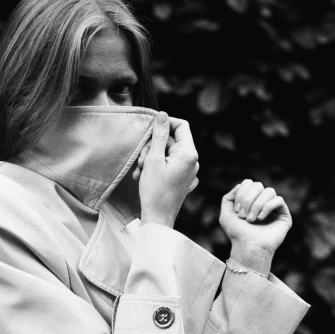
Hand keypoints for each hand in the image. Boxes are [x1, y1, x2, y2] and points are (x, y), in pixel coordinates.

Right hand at [138, 111, 199, 226]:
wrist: (158, 218)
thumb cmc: (155, 191)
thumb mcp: (154, 159)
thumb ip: (159, 135)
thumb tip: (162, 115)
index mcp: (189, 154)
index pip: (182, 125)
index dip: (165, 123)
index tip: (150, 129)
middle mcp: (193, 161)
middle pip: (172, 140)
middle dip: (154, 146)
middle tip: (141, 159)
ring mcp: (189, 171)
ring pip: (168, 153)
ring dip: (152, 158)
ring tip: (141, 170)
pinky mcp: (183, 179)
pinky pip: (170, 165)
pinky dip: (157, 167)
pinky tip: (146, 176)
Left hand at [220, 179, 292, 257]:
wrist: (247, 247)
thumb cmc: (237, 233)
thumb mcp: (226, 214)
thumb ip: (229, 198)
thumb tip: (241, 185)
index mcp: (251, 200)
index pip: (249, 183)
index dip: (241, 193)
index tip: (237, 210)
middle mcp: (263, 202)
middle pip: (258, 185)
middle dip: (248, 200)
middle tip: (243, 216)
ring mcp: (274, 209)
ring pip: (269, 191)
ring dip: (257, 204)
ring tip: (252, 219)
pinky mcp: (284, 215)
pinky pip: (279, 200)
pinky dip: (267, 207)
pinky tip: (261, 219)